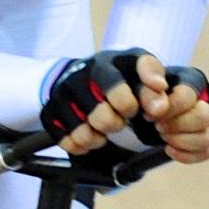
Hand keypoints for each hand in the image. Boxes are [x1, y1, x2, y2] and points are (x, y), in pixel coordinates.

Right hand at [41, 48, 158, 155]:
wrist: (80, 73)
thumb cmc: (117, 72)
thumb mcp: (137, 65)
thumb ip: (153, 78)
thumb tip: (160, 100)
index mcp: (102, 64)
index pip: (116, 92)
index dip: (129, 106)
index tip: (133, 108)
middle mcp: (76, 78)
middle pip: (101, 118)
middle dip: (115, 123)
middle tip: (118, 118)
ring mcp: (59, 96)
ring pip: (83, 134)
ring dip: (99, 137)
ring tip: (103, 127)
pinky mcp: (48, 114)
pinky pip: (67, 142)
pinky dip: (82, 145)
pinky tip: (89, 133)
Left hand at [142, 64, 208, 163]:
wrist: (138, 104)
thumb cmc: (141, 84)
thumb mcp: (139, 71)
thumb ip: (149, 73)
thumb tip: (160, 86)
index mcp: (191, 80)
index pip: (189, 95)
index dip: (169, 108)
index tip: (150, 113)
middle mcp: (204, 101)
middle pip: (205, 117)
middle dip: (177, 125)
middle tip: (157, 126)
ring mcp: (206, 123)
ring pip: (208, 137)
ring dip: (182, 141)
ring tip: (163, 136)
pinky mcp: (203, 141)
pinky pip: (206, 152)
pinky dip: (186, 155)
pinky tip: (168, 148)